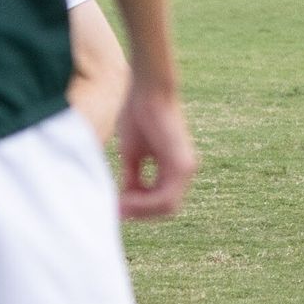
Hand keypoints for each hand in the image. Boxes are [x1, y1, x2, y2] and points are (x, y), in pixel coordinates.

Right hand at [117, 82, 196, 219]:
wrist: (148, 91)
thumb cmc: (138, 115)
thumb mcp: (133, 154)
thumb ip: (134, 178)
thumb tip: (126, 201)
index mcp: (175, 167)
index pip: (161, 200)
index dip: (139, 208)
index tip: (117, 206)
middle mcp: (185, 169)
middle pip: (166, 208)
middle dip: (140, 212)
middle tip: (117, 209)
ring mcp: (186, 167)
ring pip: (167, 206)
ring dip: (141, 210)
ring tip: (120, 203)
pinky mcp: (182, 164)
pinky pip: (166, 197)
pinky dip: (146, 202)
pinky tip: (127, 198)